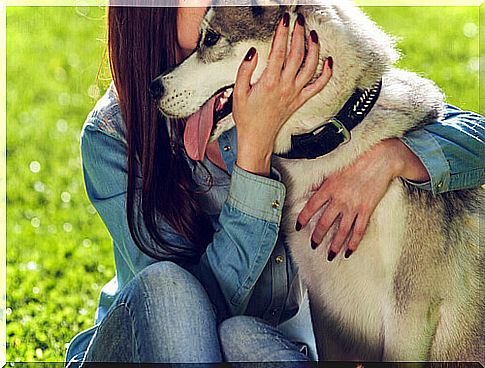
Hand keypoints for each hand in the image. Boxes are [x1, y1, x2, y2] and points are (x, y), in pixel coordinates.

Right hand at [233, 12, 332, 175]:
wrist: (257, 137)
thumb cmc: (247, 117)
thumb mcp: (238, 92)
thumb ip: (244, 70)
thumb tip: (253, 53)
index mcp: (269, 82)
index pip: (279, 51)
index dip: (283, 33)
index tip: (284, 20)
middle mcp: (285, 86)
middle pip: (297, 54)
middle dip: (299, 34)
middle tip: (299, 20)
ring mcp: (295, 93)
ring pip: (310, 66)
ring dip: (314, 48)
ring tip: (312, 33)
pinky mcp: (300, 100)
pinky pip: (318, 86)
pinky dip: (326, 73)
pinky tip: (329, 61)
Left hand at [296, 138, 429, 260]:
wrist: (380, 159)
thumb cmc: (357, 161)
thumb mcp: (335, 170)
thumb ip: (324, 183)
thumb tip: (312, 190)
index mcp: (328, 188)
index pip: (311, 207)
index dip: (303, 218)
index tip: (298, 227)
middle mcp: (339, 199)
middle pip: (325, 223)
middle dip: (317, 236)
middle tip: (313, 245)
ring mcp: (353, 206)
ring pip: (341, 231)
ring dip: (334, 245)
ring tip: (329, 255)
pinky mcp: (366, 210)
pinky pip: (359, 230)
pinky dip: (354, 243)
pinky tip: (349, 251)